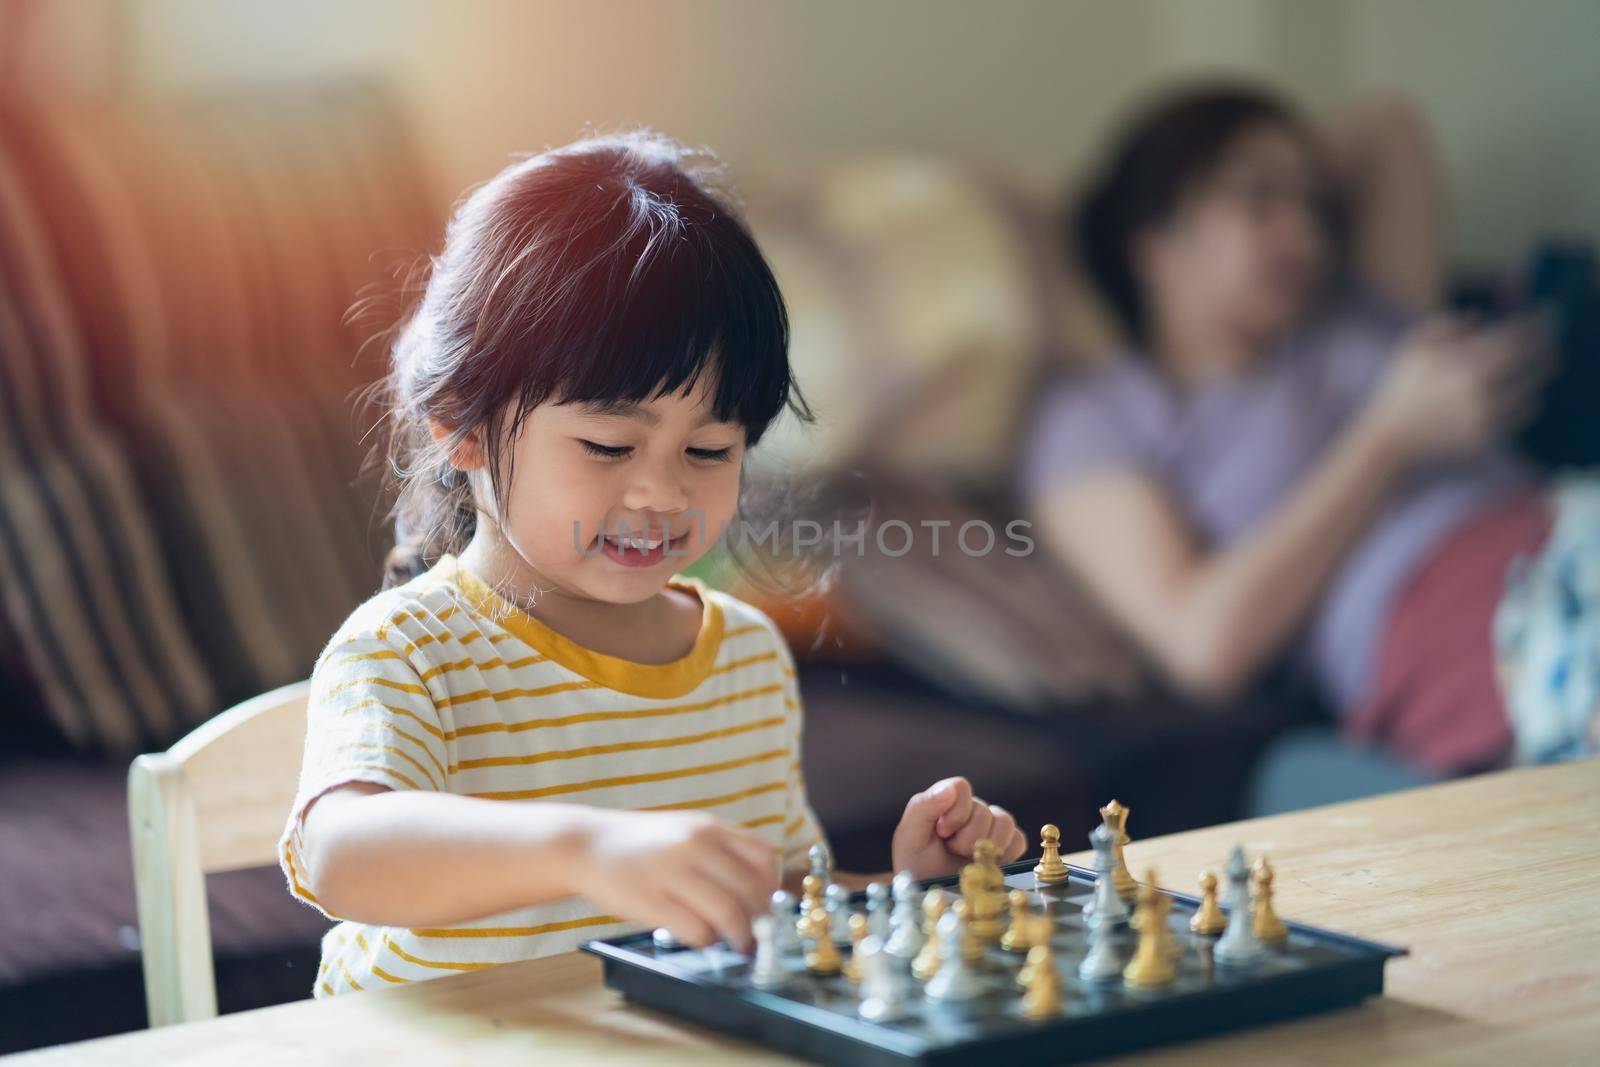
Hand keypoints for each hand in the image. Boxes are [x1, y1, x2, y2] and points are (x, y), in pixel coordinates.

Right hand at [566, 809, 777, 951]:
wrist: (586, 845)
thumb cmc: (641, 844)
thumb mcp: (684, 830)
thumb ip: (718, 850)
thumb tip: (758, 888)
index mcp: (707, 828)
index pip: (762, 856)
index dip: (771, 885)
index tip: (767, 904)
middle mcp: (694, 845)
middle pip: (748, 890)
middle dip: (759, 919)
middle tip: (757, 934)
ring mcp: (672, 872)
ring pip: (727, 913)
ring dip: (738, 936)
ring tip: (737, 944)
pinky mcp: (651, 900)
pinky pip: (696, 929)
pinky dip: (707, 940)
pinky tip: (701, 938)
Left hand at [889, 776, 1026, 878]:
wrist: (932, 899)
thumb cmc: (916, 864)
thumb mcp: (910, 836)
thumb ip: (923, 806)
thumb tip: (950, 788)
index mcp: (946, 801)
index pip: (962, 787)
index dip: (956, 811)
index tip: (942, 833)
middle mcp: (971, 810)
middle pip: (984, 811)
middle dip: (967, 838)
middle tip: (952, 852)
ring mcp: (990, 828)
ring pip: (1005, 823)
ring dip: (986, 846)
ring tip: (968, 860)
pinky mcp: (1006, 847)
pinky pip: (1018, 840)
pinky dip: (1006, 854)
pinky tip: (987, 864)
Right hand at [1367, 312, 1553, 463]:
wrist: (1391, 441)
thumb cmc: (1400, 391)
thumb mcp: (1411, 349)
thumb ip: (1444, 325)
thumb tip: (1479, 316)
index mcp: (1462, 361)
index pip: (1513, 338)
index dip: (1531, 329)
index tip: (1539, 325)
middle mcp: (1477, 388)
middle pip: (1529, 364)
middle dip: (1543, 354)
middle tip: (1551, 351)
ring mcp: (1484, 414)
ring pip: (1530, 391)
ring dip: (1536, 380)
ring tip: (1536, 374)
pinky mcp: (1487, 436)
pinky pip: (1520, 416)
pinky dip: (1526, 404)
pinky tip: (1524, 399)